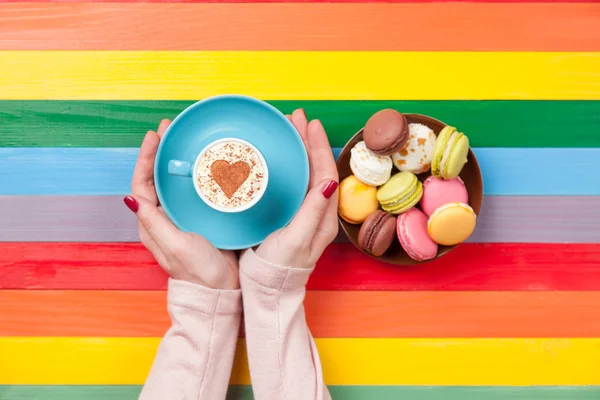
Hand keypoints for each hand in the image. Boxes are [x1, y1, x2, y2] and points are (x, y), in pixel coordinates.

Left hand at [125, 119, 238, 289]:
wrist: (220, 291)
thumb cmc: (198, 272)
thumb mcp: (175, 245)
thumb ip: (154, 222)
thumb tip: (130, 197)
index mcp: (152, 223)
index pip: (142, 184)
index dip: (145, 158)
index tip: (154, 136)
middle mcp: (163, 218)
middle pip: (156, 178)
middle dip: (160, 152)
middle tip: (169, 128)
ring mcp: (181, 217)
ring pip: (174, 182)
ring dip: (177, 159)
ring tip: (183, 138)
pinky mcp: (199, 218)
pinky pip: (193, 190)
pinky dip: (196, 173)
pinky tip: (206, 162)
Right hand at [253, 109, 338, 268]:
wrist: (268, 290)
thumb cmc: (279, 268)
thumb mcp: (296, 239)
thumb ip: (312, 211)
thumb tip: (328, 182)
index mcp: (323, 216)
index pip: (326, 173)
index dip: (319, 147)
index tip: (310, 125)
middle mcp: (318, 211)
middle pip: (317, 168)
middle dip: (309, 141)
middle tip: (297, 118)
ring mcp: (305, 213)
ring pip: (307, 173)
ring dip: (300, 149)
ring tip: (290, 129)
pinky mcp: (291, 215)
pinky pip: (295, 182)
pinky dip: (290, 164)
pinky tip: (281, 157)